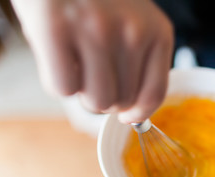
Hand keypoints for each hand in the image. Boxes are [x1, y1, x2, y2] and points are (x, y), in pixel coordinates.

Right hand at [11, 0, 173, 122]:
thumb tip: (132, 114)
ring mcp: (96, 30)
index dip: (137, 112)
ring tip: (76, 63)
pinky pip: (62, 87)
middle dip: (104, 95)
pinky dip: (57, 80)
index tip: (127, 115)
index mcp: (158, 32)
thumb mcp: (135, 23)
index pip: (154, 94)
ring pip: (95, 101)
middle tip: (92, 72)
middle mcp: (132, 31)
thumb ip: (139, 64)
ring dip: (82, 89)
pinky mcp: (56, 29)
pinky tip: (59, 56)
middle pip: (121, 103)